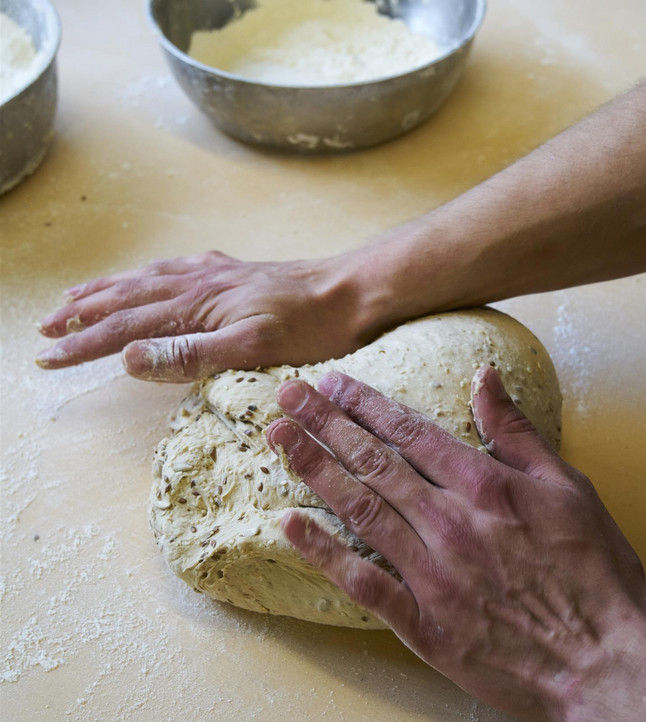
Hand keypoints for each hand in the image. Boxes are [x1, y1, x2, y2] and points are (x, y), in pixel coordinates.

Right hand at [36, 251, 368, 381]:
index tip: (48, 357)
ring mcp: (213, 273)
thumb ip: (192, 353)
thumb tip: (130, 358)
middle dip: (81, 315)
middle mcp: (197, 283)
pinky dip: (147, 274)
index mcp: (195, 305)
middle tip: (46, 327)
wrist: (348, 292)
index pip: (124, 328)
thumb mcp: (253, 347)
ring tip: (77, 298)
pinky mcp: (232, 271)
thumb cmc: (309, 326)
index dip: (83, 344)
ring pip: (145, 279)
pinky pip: (174, 268)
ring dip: (106, 290)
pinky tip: (149, 276)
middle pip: (125, 299)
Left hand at [266, 367, 645, 720]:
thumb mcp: (566, 484)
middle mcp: (449, 522)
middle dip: (324, 424)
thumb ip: (515, 430)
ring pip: (360, 509)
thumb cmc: (591, 566)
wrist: (605, 658)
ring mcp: (432, 573)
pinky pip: (363, 581)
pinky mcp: (424, 621)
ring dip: (315, 470)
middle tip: (285, 398)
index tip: (330, 383)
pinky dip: (324, 552)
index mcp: (483, 486)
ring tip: (279, 439)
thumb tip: (485, 376)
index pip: (408, 432)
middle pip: (373, 462)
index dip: (363, 404)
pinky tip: (290, 524)